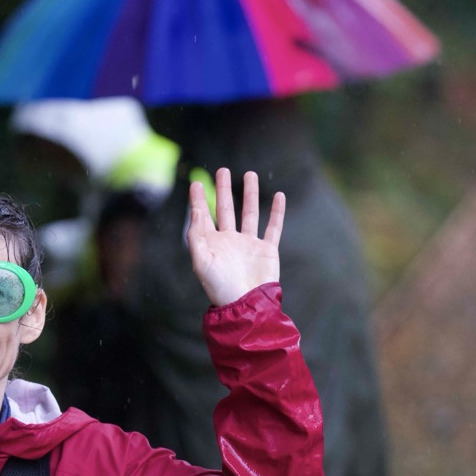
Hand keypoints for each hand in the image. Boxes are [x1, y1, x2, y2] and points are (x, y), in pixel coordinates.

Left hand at [186, 168, 284, 305]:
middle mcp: (230, 241)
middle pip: (226, 209)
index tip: (195, 183)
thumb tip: (196, 210)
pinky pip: (274, 227)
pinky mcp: (267, 250)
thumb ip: (196, 236)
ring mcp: (249, 245)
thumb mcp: (201, 262)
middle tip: (222, 170)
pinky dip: (277, 212)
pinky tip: (279, 195)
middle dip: (224, 190)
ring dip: (249, 194)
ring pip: (250, 213)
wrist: (246, 305)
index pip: (203, 216)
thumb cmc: (220, 288)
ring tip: (250, 174)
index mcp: (212, 244)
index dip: (198, 200)